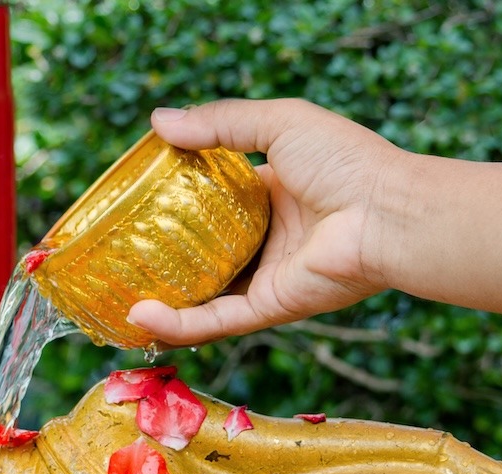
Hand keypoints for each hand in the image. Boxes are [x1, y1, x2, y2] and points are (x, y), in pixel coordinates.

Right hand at [127, 98, 402, 345]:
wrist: (386, 214)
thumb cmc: (347, 162)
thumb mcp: (279, 123)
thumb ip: (221, 123)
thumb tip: (160, 122)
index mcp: (274, 195)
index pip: (216, 200)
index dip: (179, 200)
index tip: (137, 197)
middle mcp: (270, 240)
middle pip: (206, 252)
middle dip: (164, 256)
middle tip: (118, 253)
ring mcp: (269, 277)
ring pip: (204, 295)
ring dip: (162, 299)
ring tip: (115, 297)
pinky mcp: (271, 308)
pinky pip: (216, 320)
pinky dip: (179, 323)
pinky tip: (140, 316)